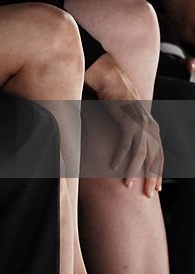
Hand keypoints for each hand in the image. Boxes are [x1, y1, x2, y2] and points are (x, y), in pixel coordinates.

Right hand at [84, 53, 162, 195]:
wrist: (113, 78)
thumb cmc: (118, 98)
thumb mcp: (129, 117)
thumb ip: (129, 131)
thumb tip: (124, 147)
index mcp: (152, 127)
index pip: (159, 155)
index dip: (159, 172)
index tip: (157, 188)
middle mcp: (150, 127)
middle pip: (154, 159)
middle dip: (152, 179)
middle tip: (148, 195)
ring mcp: (140, 124)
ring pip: (140, 154)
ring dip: (133, 172)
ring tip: (127, 185)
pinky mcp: (127, 121)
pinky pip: (125, 144)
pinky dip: (120, 157)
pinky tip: (114, 168)